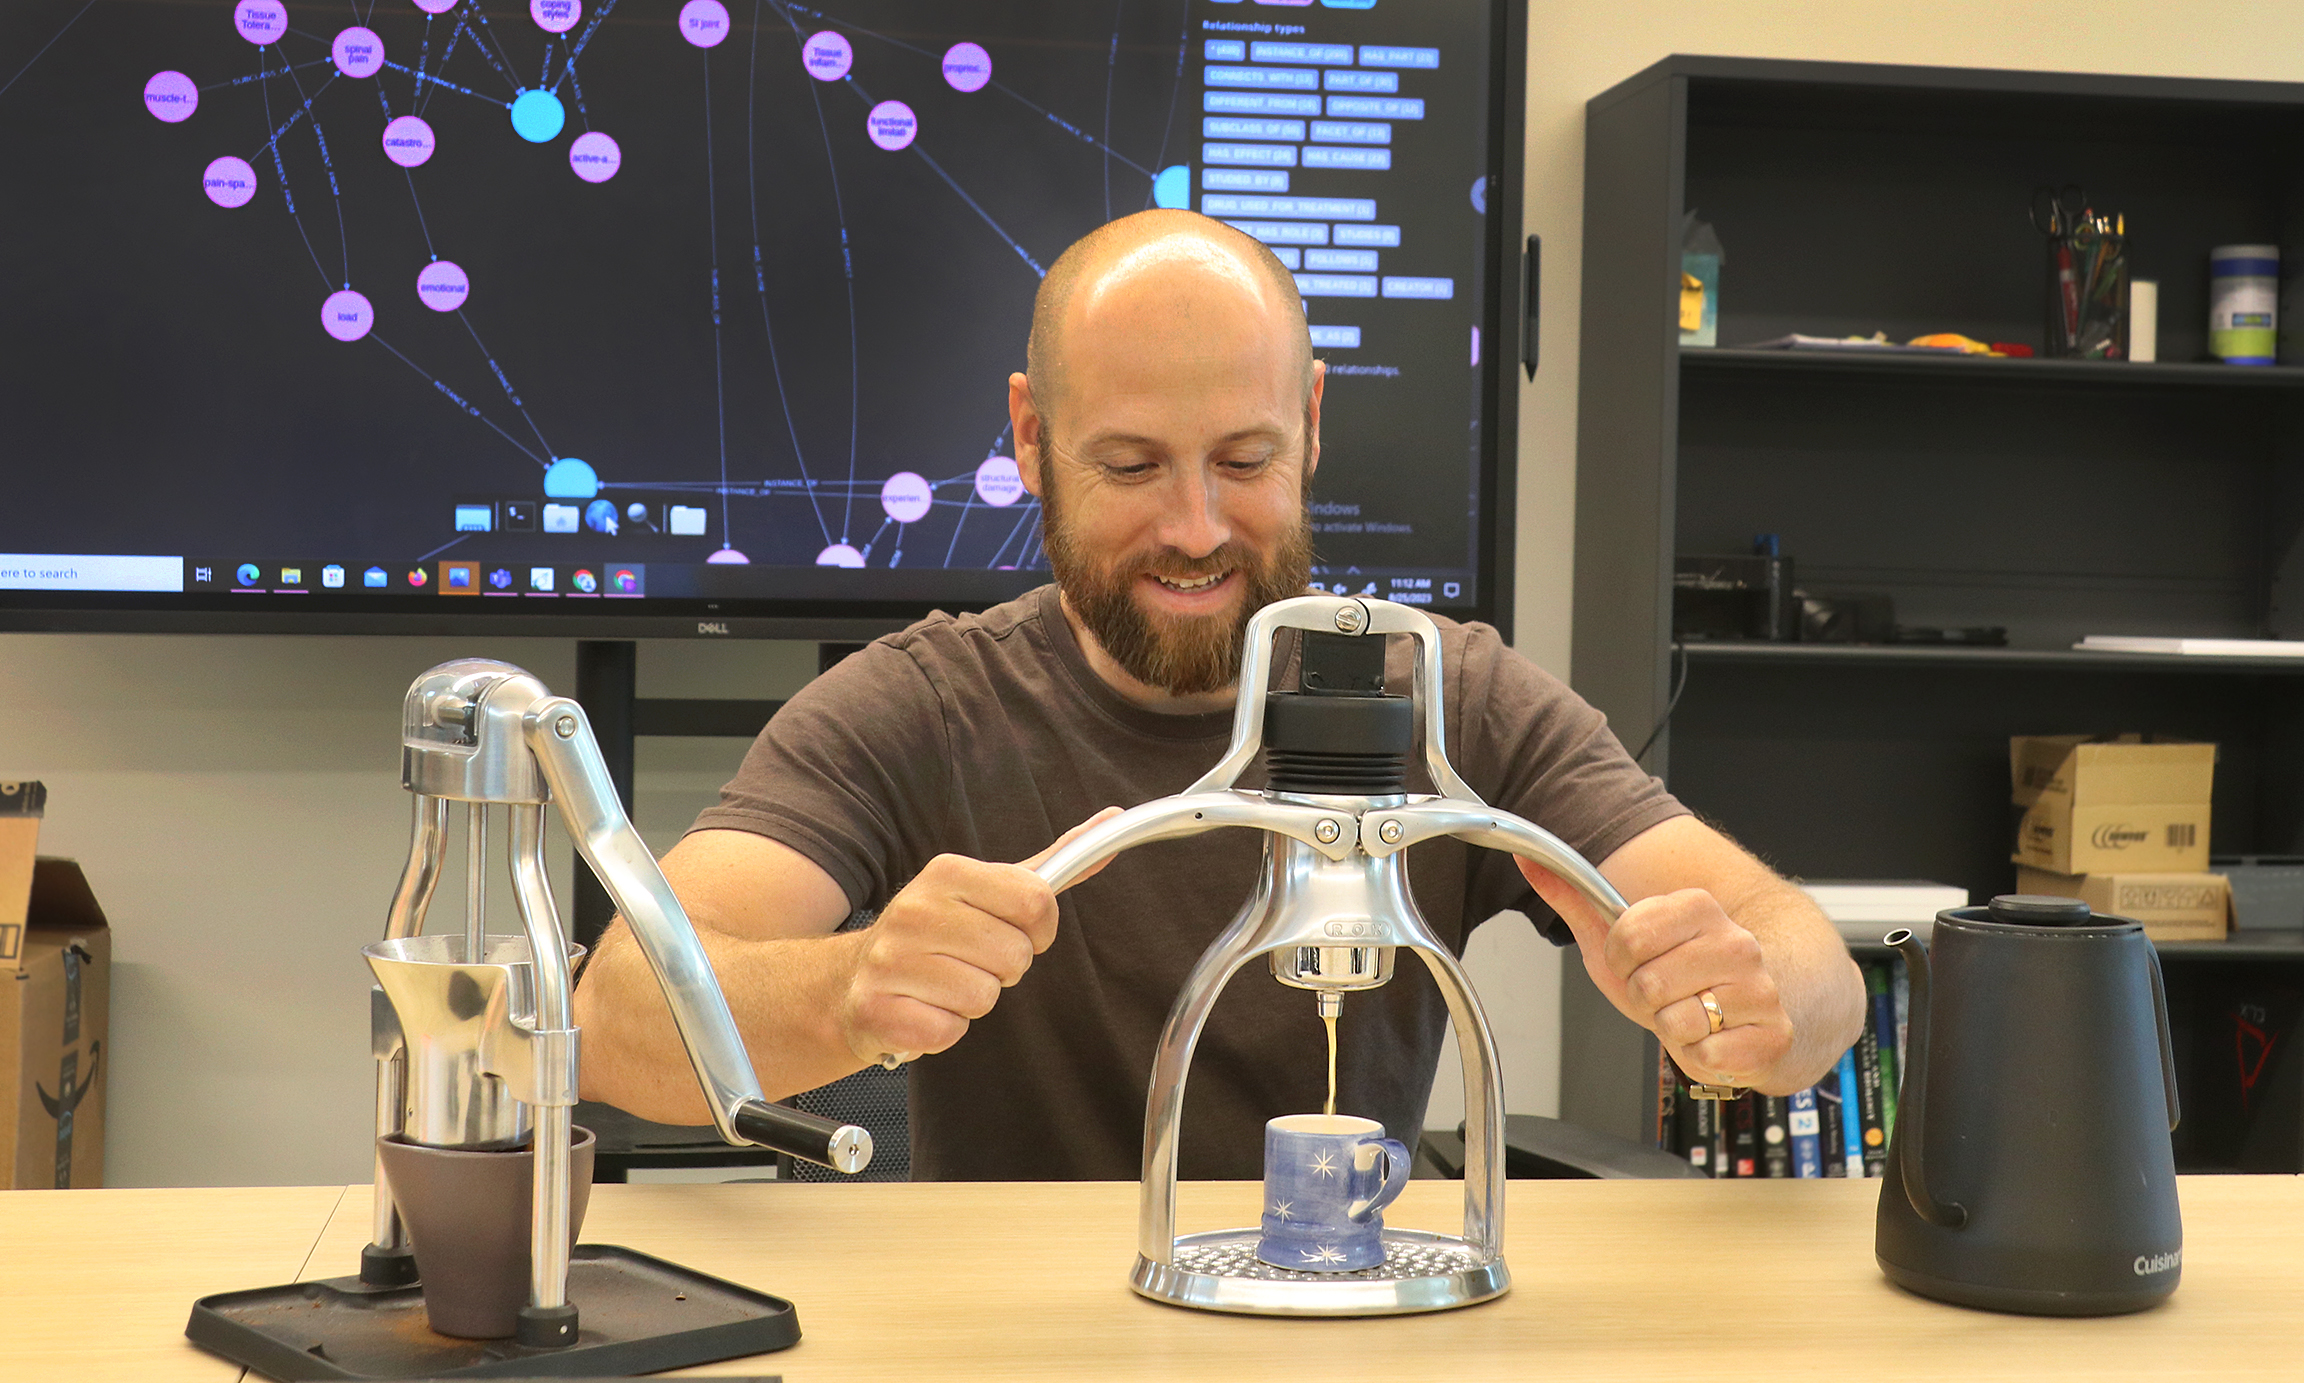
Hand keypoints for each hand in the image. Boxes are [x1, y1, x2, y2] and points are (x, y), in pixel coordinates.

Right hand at [837, 808, 1121, 1065]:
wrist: (852, 979)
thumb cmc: (936, 935)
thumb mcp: (988, 890)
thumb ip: (1050, 864)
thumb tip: (1111, 820)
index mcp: (947, 872)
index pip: (1036, 902)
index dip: (1038, 930)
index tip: (1017, 934)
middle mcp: (915, 910)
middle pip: (1014, 956)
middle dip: (1003, 970)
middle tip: (970, 962)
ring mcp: (891, 960)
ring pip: (984, 998)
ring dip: (972, 1001)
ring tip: (943, 985)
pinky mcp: (879, 1009)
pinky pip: (949, 1031)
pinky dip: (943, 1030)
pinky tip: (923, 1008)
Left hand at [1518, 862, 1793, 1090]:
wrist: (1740, 1019)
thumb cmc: (1676, 978)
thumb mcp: (1618, 938)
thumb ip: (1573, 898)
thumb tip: (1526, 857)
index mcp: (1698, 907)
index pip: (1627, 937)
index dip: (1620, 961)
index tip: (1635, 963)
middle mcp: (1736, 942)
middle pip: (1648, 983)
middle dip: (1645, 1000)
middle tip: (1665, 996)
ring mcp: (1760, 988)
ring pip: (1678, 1021)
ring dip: (1672, 1029)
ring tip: (1690, 1018)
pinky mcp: (1774, 1034)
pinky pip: (1708, 1054)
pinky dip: (1700, 1057)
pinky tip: (1714, 1040)